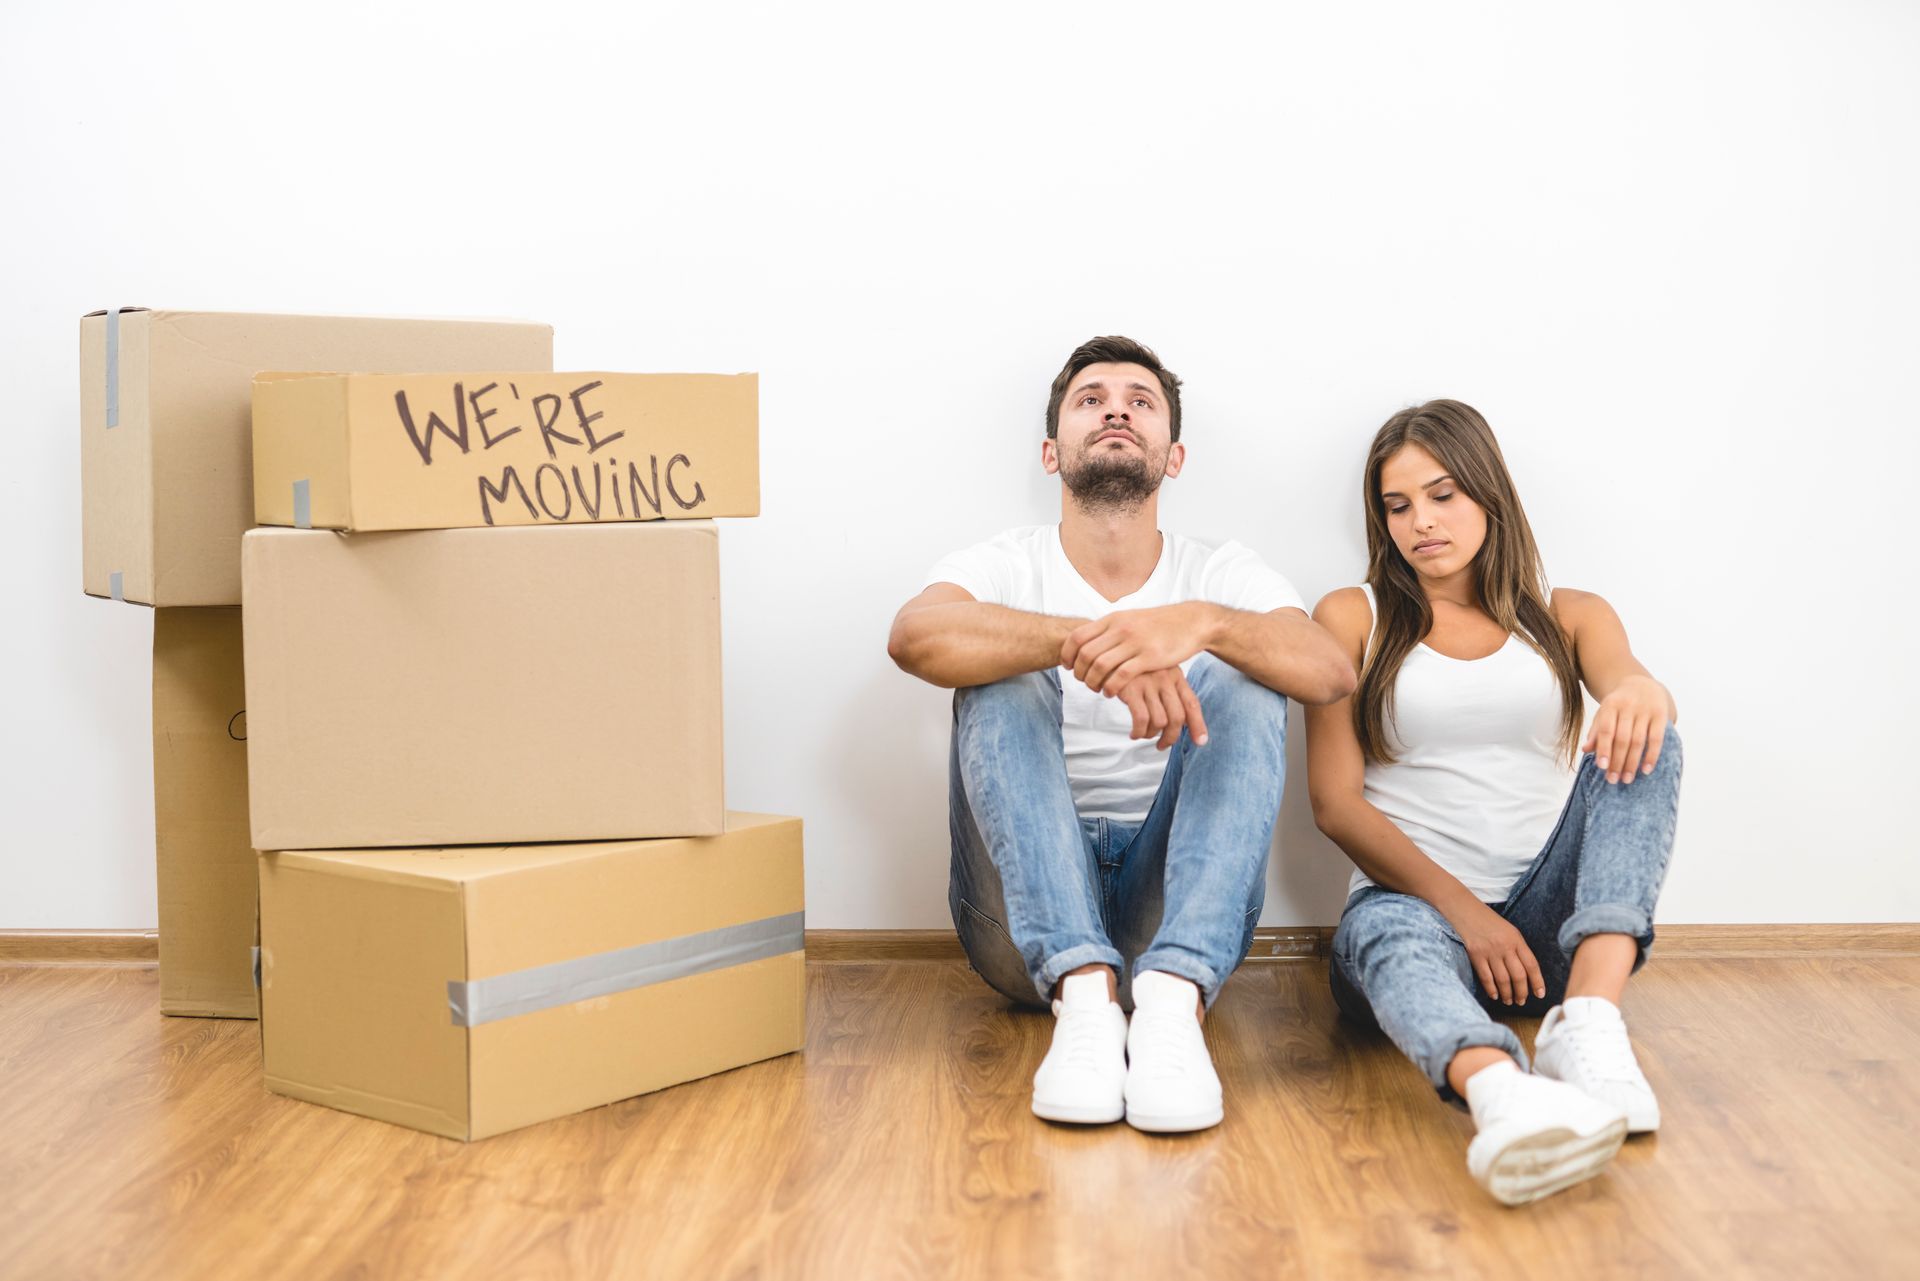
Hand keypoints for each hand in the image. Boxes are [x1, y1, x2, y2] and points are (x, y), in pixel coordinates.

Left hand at [1062, 603, 1219, 694]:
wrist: (1190, 622)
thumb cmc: (1158, 624)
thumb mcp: (1129, 619)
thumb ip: (1109, 629)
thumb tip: (1087, 639)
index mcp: (1113, 619)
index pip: (1078, 636)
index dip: (1067, 654)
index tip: (1067, 667)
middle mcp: (1121, 629)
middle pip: (1086, 654)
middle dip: (1079, 672)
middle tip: (1082, 682)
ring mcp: (1135, 642)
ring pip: (1100, 666)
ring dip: (1093, 682)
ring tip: (1096, 689)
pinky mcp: (1149, 657)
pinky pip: (1121, 676)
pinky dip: (1111, 687)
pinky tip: (1111, 693)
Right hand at [1113, 668, 1208, 749]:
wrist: (1108, 654)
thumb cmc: (1134, 668)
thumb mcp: (1157, 673)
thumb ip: (1170, 692)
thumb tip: (1181, 722)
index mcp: (1176, 675)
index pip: (1192, 703)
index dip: (1198, 725)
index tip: (1200, 742)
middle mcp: (1165, 678)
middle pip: (1177, 717)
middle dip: (1171, 737)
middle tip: (1162, 745)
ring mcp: (1149, 683)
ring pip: (1160, 721)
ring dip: (1151, 735)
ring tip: (1142, 734)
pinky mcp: (1131, 689)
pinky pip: (1142, 720)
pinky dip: (1139, 732)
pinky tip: (1134, 733)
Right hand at [1448, 901, 1544, 1005]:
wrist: (1464, 909)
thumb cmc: (1488, 921)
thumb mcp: (1508, 931)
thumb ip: (1517, 949)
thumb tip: (1526, 972)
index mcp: (1516, 939)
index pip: (1531, 964)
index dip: (1537, 981)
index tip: (1540, 994)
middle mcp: (1505, 946)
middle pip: (1518, 976)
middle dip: (1522, 992)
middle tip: (1521, 1001)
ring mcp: (1489, 951)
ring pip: (1503, 979)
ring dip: (1507, 994)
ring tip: (1509, 1001)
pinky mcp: (1475, 954)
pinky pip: (1486, 977)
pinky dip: (1491, 989)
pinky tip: (1494, 995)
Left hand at [1581, 674, 1674, 784]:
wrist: (1643, 685)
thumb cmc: (1619, 704)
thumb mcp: (1604, 713)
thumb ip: (1596, 730)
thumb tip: (1585, 750)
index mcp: (1610, 705)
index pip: (1606, 729)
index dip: (1603, 749)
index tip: (1601, 767)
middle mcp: (1628, 706)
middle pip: (1622, 738)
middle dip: (1617, 761)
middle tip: (1613, 779)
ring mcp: (1646, 710)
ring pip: (1638, 741)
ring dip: (1632, 763)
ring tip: (1627, 779)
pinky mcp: (1661, 715)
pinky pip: (1656, 739)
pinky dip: (1651, 756)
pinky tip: (1646, 770)